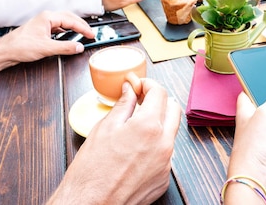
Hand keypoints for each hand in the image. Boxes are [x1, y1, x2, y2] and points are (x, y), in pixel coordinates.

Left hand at [0, 11, 95, 63]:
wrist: (5, 51)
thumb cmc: (20, 46)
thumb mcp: (46, 48)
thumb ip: (65, 47)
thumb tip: (78, 47)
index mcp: (48, 17)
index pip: (72, 20)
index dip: (83, 28)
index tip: (91, 34)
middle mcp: (46, 18)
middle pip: (69, 17)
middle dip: (81, 25)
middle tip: (89, 33)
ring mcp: (43, 23)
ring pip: (63, 22)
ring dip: (74, 27)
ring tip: (82, 33)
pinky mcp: (41, 30)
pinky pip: (58, 27)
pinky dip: (66, 31)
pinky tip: (68, 37)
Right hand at [50, 79, 180, 203]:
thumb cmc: (91, 171)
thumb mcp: (104, 129)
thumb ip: (123, 105)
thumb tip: (129, 89)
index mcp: (149, 127)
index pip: (160, 93)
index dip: (148, 85)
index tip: (138, 86)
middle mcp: (164, 144)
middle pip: (173, 109)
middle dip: (159, 101)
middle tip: (140, 101)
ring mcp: (166, 164)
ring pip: (171, 133)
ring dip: (158, 124)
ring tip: (135, 127)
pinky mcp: (163, 180)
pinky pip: (165, 155)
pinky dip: (155, 147)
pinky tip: (135, 151)